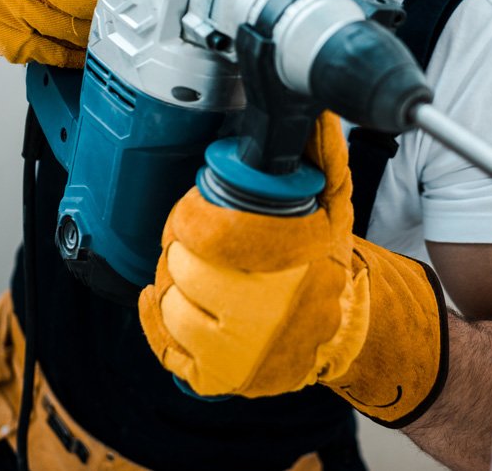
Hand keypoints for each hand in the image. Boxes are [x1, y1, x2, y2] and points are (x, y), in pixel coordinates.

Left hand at [139, 112, 447, 426]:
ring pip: (170, 302)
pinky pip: (163, 347)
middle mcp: (261, 313)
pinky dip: (154, 315)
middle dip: (181, 244)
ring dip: (171, 277)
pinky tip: (159, 296)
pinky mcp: (218, 377)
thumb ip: (324, 160)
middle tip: (192, 236)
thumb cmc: (325, 264)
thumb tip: (319, 113)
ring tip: (189, 266)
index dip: (191, 215)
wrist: (337, 332)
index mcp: (288, 265)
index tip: (195, 208)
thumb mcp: (334, 208)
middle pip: (184, 266)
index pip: (212, 233)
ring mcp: (237, 351)